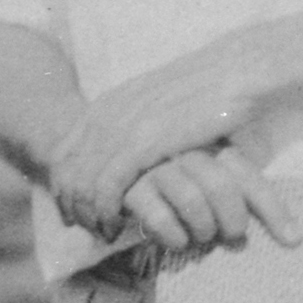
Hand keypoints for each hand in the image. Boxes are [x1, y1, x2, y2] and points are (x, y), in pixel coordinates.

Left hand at [51, 33, 281, 227]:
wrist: (240, 69)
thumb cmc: (212, 93)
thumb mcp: (163, 110)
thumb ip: (142, 131)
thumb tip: (135, 163)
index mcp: (108, 103)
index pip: (64, 151)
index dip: (63, 185)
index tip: (72, 210)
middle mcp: (106, 113)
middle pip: (66, 169)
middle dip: (70, 204)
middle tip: (83, 230)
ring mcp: (122, 126)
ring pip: (82, 181)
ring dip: (87, 214)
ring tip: (101, 234)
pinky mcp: (143, 142)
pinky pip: (107, 186)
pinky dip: (106, 212)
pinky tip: (115, 227)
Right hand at [107, 146, 302, 255]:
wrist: (94, 145)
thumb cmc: (166, 166)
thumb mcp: (205, 161)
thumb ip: (233, 178)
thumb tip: (284, 221)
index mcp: (207, 139)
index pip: (247, 173)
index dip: (273, 209)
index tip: (294, 241)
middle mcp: (182, 148)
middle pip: (224, 185)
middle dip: (234, 220)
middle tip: (233, 238)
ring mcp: (152, 164)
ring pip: (193, 200)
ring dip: (204, 228)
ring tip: (202, 239)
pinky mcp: (123, 184)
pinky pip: (157, 214)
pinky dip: (172, 235)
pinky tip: (176, 242)